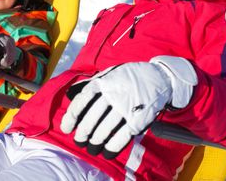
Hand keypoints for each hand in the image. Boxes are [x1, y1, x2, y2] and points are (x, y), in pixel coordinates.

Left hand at [60, 56, 197, 158]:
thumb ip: (92, 83)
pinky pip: (122, 136)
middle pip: (91, 118)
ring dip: (95, 142)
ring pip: (105, 129)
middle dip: (83, 133)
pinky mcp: (138, 118)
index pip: (81, 100)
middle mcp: (113, 93)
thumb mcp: (109, 73)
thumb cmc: (129, 77)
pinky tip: (107, 152)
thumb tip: (71, 95)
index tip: (66, 128)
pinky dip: (112, 147)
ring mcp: (126, 106)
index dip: (71, 116)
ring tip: (92, 148)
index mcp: (103, 81)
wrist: (159, 77)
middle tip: (79, 141)